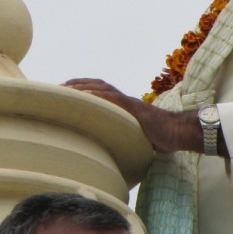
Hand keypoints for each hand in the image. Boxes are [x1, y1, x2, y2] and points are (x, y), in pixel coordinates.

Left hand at [62, 78, 201, 153]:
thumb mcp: (131, 134)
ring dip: (82, 88)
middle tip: (55, 88)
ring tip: (65, 90)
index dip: (78, 88)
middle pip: (95, 85)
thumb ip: (117, 134)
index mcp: (120, 104)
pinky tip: (86, 96)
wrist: (177, 133)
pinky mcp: (136, 110)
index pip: (96, 89)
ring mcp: (129, 103)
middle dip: (74, 84)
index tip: (60, 91)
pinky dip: (100, 97)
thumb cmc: (155, 136)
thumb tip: (100, 149)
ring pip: (102, 89)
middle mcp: (123, 100)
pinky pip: (116, 100)